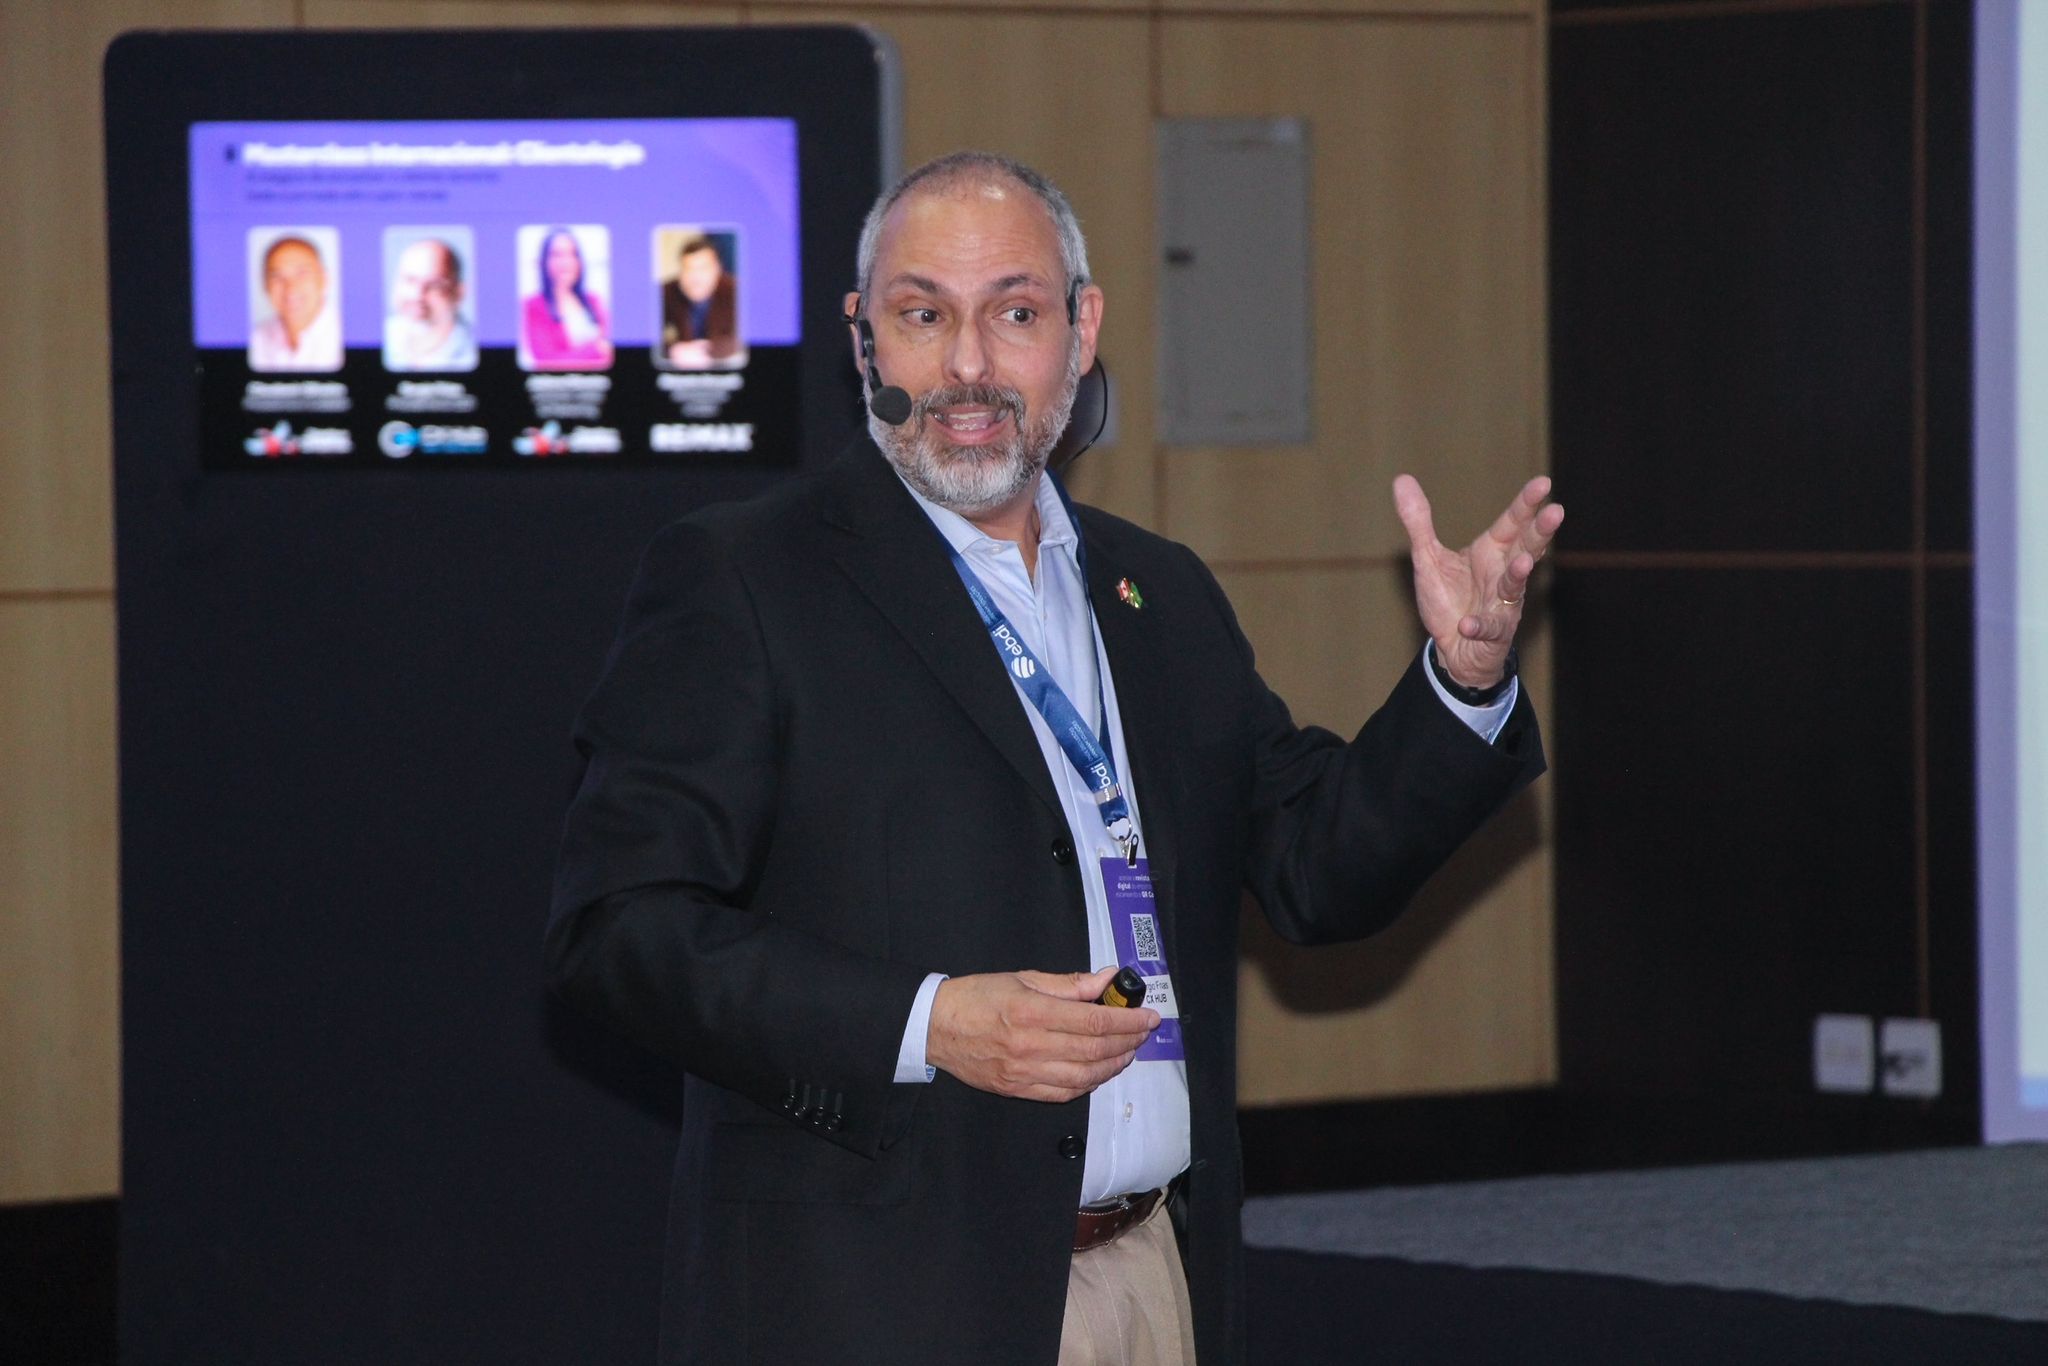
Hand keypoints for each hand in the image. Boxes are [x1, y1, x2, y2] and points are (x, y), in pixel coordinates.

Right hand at [926, 967, 1159, 1102]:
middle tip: (1142, 1033)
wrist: (934, 1027)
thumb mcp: (1022, 978)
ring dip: (1112, 1065)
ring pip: (1083, 1076)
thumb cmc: (976, 997)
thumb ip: (1068, 983)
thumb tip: (1106, 980)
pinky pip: (1063, 1093)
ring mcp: (1023, 1072)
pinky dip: (1088, 1084)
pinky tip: (1099, 1071)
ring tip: (1127, 1052)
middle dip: (1127, 1042)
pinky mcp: (1017, 1090)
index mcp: (1031, 1011)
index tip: (1146, 1016)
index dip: (1126, 1020)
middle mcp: (1029, 1045)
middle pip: (1094, 1050)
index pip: (1092, 1021)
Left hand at [1392, 473, 1563, 688]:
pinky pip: (1488, 627)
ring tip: (1521, 563)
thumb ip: (1418, 522)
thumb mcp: (1427, 558)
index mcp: (1492, 551)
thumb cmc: (1448, 600)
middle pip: (1527, 548)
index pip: (1513, 522)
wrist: (1452, 649)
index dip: (1526, 503)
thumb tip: (1401, 479)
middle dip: (1540, 531)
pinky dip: (1478, 625)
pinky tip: (1467, 624)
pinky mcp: (1493, 632)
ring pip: (1515, 587)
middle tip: (1556, 511)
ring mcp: (1502, 604)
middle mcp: (1503, 574)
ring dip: (1519, 575)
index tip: (1543, 483)